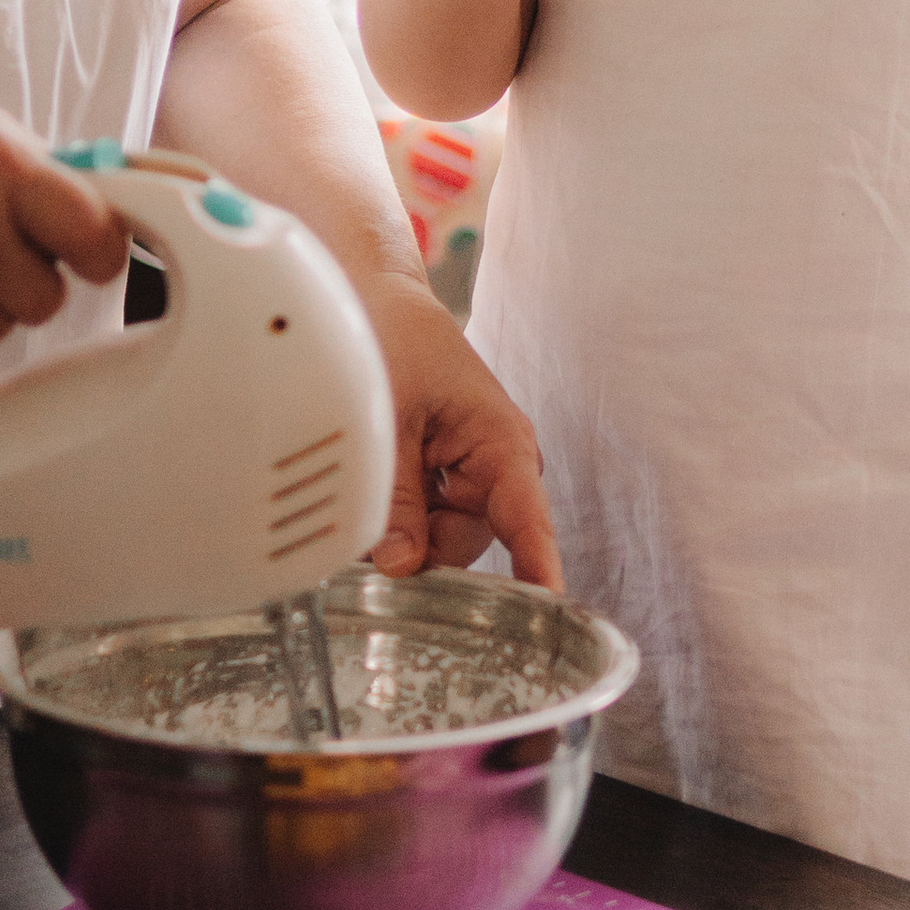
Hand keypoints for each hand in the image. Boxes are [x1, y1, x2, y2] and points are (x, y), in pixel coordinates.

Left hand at [356, 279, 562, 587]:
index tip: (546, 608)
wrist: (378, 301)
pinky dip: (388, 519)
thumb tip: (399, 566)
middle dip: (414, 548)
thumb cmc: (396, 338)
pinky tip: (368, 485)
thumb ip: (394, 494)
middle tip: (364, 525)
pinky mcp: (438, 484)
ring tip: (362, 482)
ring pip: (432, 542)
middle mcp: (494, 470)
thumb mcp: (388, 414)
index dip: (537, 567)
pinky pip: (416, 524)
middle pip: (461, 547)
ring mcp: (465, 479)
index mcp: (501, 444)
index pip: (527, 519)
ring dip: (394, 531)